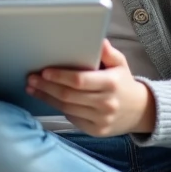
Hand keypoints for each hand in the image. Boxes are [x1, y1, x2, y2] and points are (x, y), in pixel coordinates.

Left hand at [26, 40, 155, 136]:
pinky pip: (72, 118)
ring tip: (33, 88)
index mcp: (111, 83)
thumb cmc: (123, 83)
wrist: (139, 111)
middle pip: (68, 95)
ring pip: (67, 108)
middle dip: (46, 87)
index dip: (60, 76)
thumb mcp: (120, 64)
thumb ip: (108, 52)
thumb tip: (99, 40)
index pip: (80, 80)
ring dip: (47, 97)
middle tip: (31, 79)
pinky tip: (49, 99)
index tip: (44, 71)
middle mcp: (107, 103)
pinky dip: (59, 108)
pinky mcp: (96, 131)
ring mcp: (101, 119)